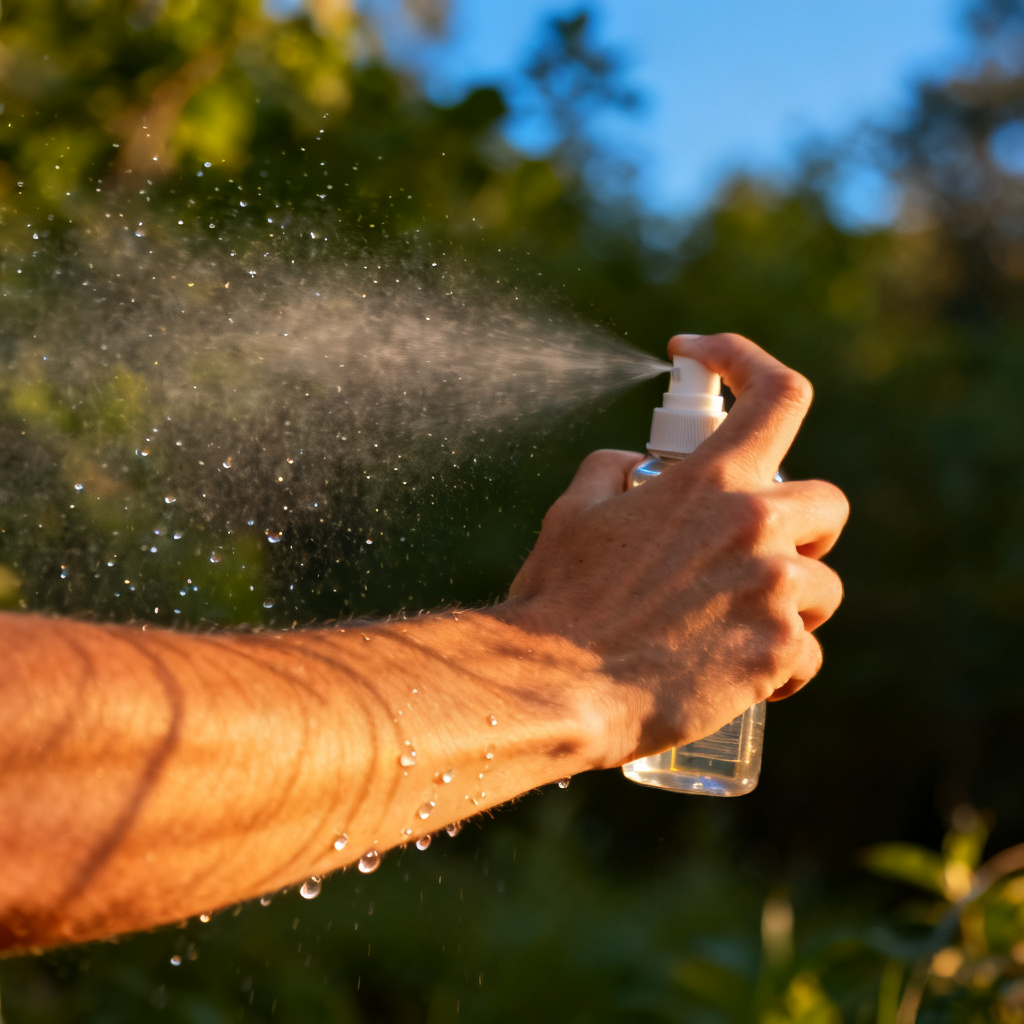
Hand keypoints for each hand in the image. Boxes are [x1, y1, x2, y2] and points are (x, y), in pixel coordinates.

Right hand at [501, 333, 847, 765]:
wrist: (562, 686)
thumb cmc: (559, 601)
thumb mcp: (574, 514)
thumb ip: (611, 471)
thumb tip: (633, 464)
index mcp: (707, 481)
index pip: (776, 393)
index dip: (754, 363)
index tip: (710, 363)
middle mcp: (754, 527)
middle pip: (827, 501)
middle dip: (801, 524)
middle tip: (757, 547)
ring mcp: (773, 592)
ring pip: (823, 587)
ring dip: (789, 601)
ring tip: (734, 623)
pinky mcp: (777, 654)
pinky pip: (805, 654)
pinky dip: (778, 665)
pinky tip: (735, 674)